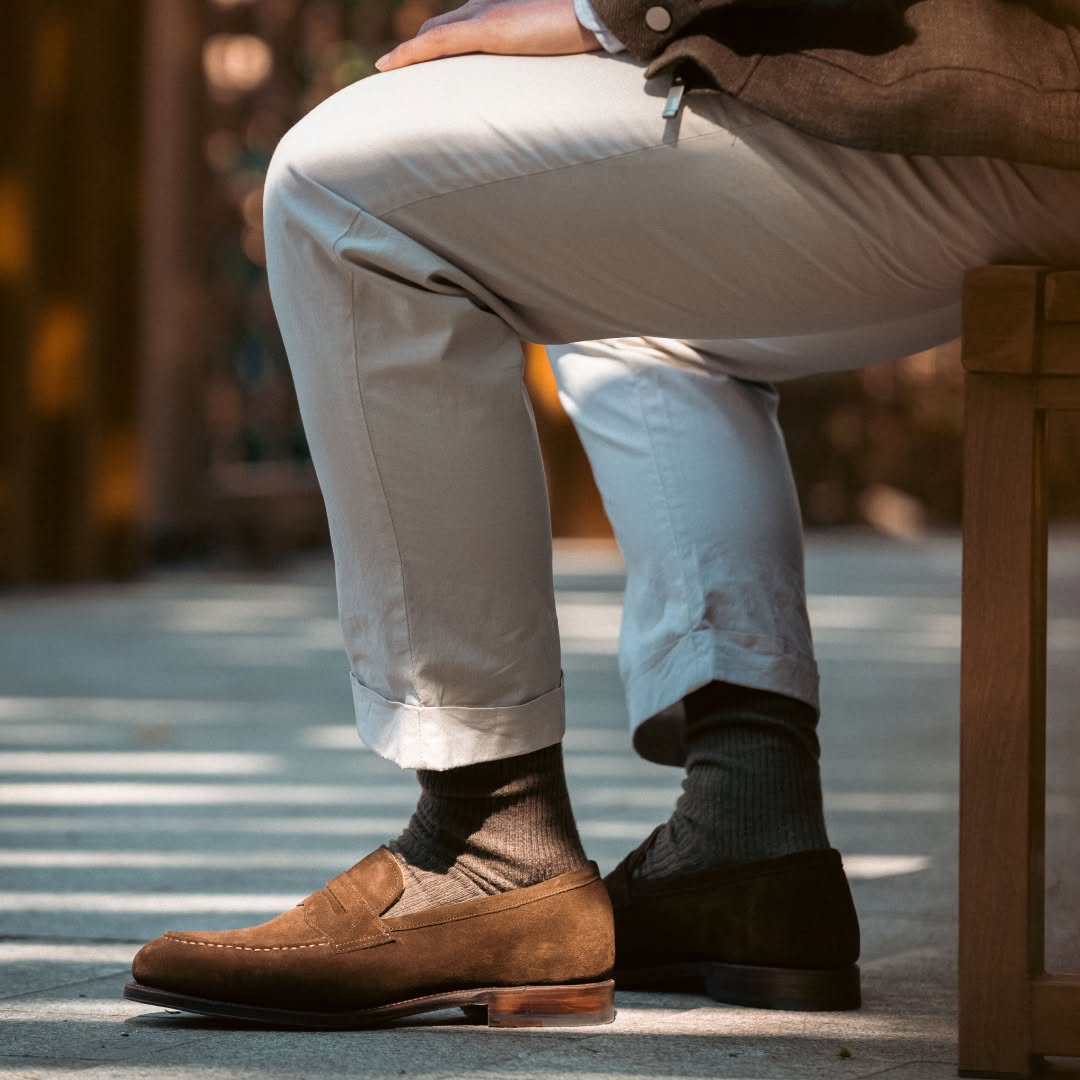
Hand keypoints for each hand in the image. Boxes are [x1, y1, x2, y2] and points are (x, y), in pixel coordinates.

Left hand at [374, 0, 600, 70]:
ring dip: (407, 55)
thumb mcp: (550, 45)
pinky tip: (386, 66)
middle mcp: (485, 7)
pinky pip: (435, 44)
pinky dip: (407, 55)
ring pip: (432, 36)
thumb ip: (535, 54)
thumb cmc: (582, 30)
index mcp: (501, 10)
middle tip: (396, 72)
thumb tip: (538, 93)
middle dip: (418, 51)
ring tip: (385, 72)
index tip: (422, 63)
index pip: (457, 25)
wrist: (595, 13)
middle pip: (438, 28)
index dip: (434, 44)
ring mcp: (483, 16)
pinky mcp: (485, 29)